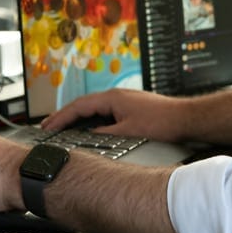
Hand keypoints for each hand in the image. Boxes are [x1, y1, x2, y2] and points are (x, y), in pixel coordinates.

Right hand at [41, 88, 188, 141]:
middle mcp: (117, 95)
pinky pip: (103, 112)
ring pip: (93, 108)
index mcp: (113, 98)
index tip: (47, 127)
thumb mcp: (128, 132)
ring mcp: (124, 100)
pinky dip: (91, 119)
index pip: (79, 106)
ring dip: (77, 117)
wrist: (184, 119)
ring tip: (62, 127)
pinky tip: (88, 128)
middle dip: (64, 116)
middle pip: (84, 104)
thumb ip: (105, 133)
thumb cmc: (161, 122)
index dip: (61, 117)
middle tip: (48, 126)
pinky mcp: (130, 107)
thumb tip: (88, 136)